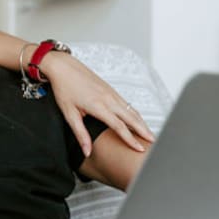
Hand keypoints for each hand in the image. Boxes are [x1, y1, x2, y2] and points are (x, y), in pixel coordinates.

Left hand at [39, 52, 154, 155]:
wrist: (64, 67)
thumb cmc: (64, 88)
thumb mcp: (69, 114)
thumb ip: (80, 134)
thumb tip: (87, 151)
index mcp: (99, 106)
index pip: (120, 126)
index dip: (131, 139)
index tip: (139, 149)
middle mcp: (109, 99)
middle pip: (132, 117)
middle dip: (144, 131)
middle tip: (154, 142)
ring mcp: (111, 93)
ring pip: (132, 110)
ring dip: (142, 122)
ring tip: (149, 133)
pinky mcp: (111, 90)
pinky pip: (127, 104)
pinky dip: (135, 113)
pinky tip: (137, 120)